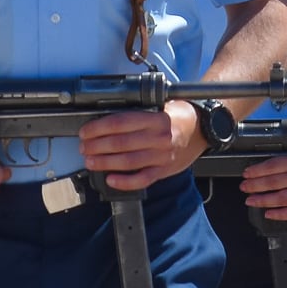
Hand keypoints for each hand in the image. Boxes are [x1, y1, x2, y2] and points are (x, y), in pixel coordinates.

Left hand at [78, 103, 203, 192]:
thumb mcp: (160, 106)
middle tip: (85, 147)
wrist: (201, 130)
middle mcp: (158, 137)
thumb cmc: (178, 117)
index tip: (86, 131)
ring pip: (128, 161)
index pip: (121, 122)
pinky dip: (125, 181)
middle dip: (97, 146)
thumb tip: (107, 119)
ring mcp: (162, 156)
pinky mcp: (163, 170)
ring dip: (105, 162)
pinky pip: (142, 179)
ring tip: (90, 161)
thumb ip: (138, 112)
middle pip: (120, 143)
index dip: (99, 127)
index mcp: (155, 118)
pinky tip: (111, 179)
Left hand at [241, 143, 286, 218]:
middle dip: (255, 186)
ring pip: (282, 199)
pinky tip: (268, 213)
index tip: (246, 173)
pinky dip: (280, 215)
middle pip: (274, 183)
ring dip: (263, 200)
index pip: (274, 166)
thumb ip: (286, 159)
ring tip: (250, 200)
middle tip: (244, 186)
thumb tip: (261, 166)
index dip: (257, 171)